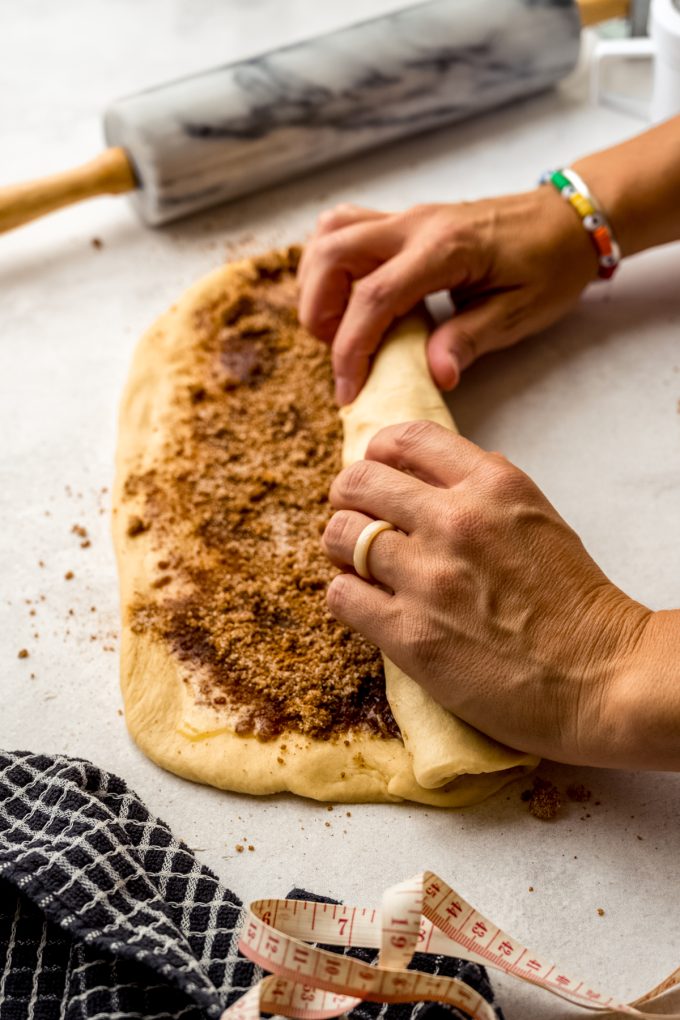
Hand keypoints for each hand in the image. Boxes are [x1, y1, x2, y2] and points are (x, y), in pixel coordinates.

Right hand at [298, 190, 597, 404]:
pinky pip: (344, 227)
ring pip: (330, 233)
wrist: (568, 220)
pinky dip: (329, 261)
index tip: (348, 391)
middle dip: (319, 311)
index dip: (350, 349)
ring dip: (318, 282)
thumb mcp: (520, 313)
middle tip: (337, 352)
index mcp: (445, 250)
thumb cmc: (550, 266)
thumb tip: (435, 376)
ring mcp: (405, 216)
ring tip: (339, 325)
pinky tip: (346, 295)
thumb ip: (470, 340)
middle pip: (332, 253)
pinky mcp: (403, 219)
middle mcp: (415, 224)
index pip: (374, 297)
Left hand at [322, 421, 650, 766]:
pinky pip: (340, 594)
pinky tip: (367, 604)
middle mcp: (455, 520)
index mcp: (491, 484)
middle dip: (348, 497)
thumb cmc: (575, 603)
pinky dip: (345, 595)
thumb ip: (482, 489)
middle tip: (356, 519)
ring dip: (341, 550)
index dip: (378, 453)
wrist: (602, 678)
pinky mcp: (409, 634)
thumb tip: (429, 474)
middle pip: (358, 481)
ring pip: (339, 536)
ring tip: (358, 566)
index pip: (406, 438)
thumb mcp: (537, 517)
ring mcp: (428, 577)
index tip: (376, 473)